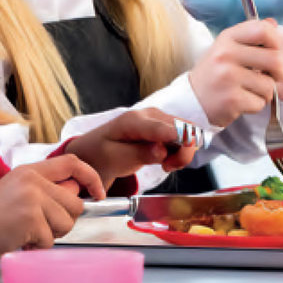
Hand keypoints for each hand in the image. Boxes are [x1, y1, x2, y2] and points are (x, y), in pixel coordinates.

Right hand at [0, 155, 105, 266]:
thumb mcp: (15, 191)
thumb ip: (44, 189)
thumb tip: (75, 192)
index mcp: (29, 170)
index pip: (72, 162)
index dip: (91, 177)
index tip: (98, 193)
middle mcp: (32, 180)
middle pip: (75, 202)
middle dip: (62, 221)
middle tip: (37, 226)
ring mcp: (32, 199)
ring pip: (66, 223)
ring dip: (48, 236)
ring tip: (23, 232)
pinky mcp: (30, 219)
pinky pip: (50, 240)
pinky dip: (36, 247)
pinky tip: (18, 241)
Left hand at [64, 108, 197, 185]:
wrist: (93, 152)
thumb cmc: (101, 154)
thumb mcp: (115, 158)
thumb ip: (139, 154)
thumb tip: (162, 151)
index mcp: (134, 120)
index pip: (168, 129)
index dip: (180, 146)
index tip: (169, 164)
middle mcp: (149, 115)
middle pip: (185, 129)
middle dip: (183, 153)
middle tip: (167, 167)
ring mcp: (157, 119)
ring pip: (188, 133)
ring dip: (183, 153)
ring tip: (165, 165)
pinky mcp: (162, 127)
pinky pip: (183, 137)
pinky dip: (180, 152)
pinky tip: (165, 160)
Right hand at [189, 19, 282, 127]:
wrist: (191, 100)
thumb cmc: (215, 73)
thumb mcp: (227, 49)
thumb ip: (250, 37)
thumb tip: (273, 23)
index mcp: (226, 38)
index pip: (262, 29)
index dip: (276, 41)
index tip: (273, 52)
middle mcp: (225, 54)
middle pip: (275, 59)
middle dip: (280, 72)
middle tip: (272, 77)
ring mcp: (227, 77)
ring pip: (270, 85)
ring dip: (265, 92)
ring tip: (248, 90)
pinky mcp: (231, 99)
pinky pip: (260, 103)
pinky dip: (255, 105)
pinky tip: (240, 102)